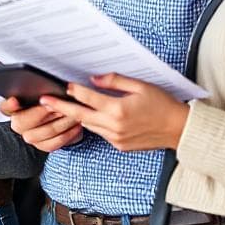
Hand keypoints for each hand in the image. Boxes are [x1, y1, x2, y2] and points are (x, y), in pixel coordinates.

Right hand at [0, 96, 83, 151]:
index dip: (9, 104)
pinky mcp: (43, 146)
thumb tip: (45, 92)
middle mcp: (18, 123)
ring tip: (72, 113)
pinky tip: (77, 125)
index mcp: (13, 108)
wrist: (62, 118)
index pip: (5, 106)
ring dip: (60, 122)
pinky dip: (68, 134)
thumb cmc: (50, 101)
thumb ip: (40, 93)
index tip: (15, 100)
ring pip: (42, 131)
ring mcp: (29, 136)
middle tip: (56, 106)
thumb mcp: (44, 93)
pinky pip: (54, 142)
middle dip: (41, 113)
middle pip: (22, 121)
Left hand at [40, 73, 189, 151]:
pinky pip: (100, 132)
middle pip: (80, 116)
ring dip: (77, 116)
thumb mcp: (141, 86)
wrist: (180, 130)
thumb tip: (93, 79)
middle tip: (44, 101)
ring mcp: (116, 138)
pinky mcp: (119, 145)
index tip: (64, 86)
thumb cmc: (163, 105)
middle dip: (61, 108)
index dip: (75, 91)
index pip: (88, 99)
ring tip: (62, 106)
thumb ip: (115, 81)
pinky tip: (91, 115)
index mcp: (118, 110)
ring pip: (89, 125)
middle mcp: (114, 126)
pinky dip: (94, 123)